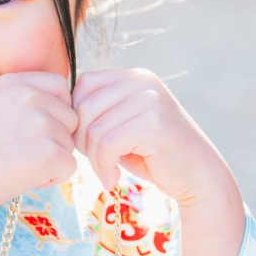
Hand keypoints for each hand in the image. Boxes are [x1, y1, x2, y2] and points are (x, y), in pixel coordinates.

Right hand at [0, 73, 76, 255]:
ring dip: (52, 159)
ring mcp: (42, 123)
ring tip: (18, 165)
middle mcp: (31, 96)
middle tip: (22, 153)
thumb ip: (22, 101)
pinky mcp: (50, 152)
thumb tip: (59, 108)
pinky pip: (70, 166)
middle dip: (55, 137)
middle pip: (70, 117)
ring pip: (70, 144)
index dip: (54, 111)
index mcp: (15, 83)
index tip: (33, 130)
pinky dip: (53, 178)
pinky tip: (24, 178)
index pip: (60, 87)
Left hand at [72, 68, 244, 255]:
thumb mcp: (123, 127)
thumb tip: (57, 111)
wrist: (199, 178)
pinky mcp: (153, 123)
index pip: (83, 86)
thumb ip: (99, 113)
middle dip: (81, 141)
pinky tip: (113, 179)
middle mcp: (142, 81)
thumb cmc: (155, 157)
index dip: (76, 118)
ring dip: (92, 158)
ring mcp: (150, 99)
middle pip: (83, 106)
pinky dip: (104, 167)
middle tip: (96, 164)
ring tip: (106, 172)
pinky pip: (106, 143)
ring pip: (93, 127)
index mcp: (134, 76)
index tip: (88, 146)